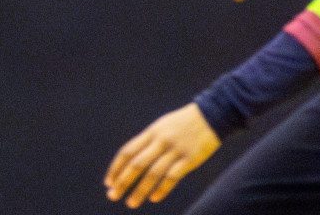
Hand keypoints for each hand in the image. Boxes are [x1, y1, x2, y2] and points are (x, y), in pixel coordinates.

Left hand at [105, 103, 219, 206]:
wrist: (211, 115)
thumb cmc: (183, 123)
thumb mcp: (162, 127)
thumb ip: (149, 142)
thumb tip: (133, 160)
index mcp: (151, 132)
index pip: (127, 151)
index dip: (116, 168)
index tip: (108, 182)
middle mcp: (160, 141)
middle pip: (137, 163)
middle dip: (123, 181)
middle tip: (112, 195)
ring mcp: (175, 150)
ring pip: (153, 173)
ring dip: (140, 190)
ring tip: (131, 203)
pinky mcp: (191, 159)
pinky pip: (173, 176)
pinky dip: (162, 188)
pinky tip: (154, 198)